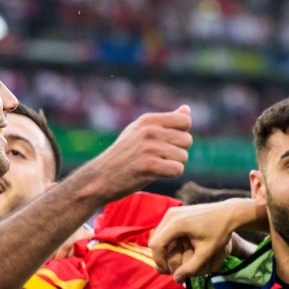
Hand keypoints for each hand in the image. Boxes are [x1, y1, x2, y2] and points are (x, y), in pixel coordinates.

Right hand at [74, 107, 192, 202]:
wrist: (100, 177)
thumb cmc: (122, 155)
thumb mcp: (139, 132)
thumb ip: (165, 121)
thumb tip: (186, 110)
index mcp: (148, 120)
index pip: (184, 121)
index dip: (180, 134)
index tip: (166, 143)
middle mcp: (149, 131)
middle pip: (187, 140)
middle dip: (177, 152)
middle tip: (158, 158)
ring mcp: (149, 148)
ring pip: (183, 157)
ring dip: (172, 165)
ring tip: (154, 166)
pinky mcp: (150, 166)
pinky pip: (177, 169)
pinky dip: (170, 175)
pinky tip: (155, 174)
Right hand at [149, 198, 259, 281]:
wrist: (229, 213)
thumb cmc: (220, 232)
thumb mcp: (207, 252)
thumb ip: (191, 267)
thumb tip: (176, 279)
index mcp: (176, 224)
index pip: (157, 245)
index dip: (159, 261)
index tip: (168, 271)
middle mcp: (170, 215)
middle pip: (154, 240)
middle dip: (159, 256)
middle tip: (169, 268)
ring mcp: (171, 212)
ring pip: (158, 235)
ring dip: (162, 249)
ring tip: (172, 260)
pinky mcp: (174, 212)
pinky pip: (164, 230)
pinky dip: (166, 242)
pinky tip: (175, 250)